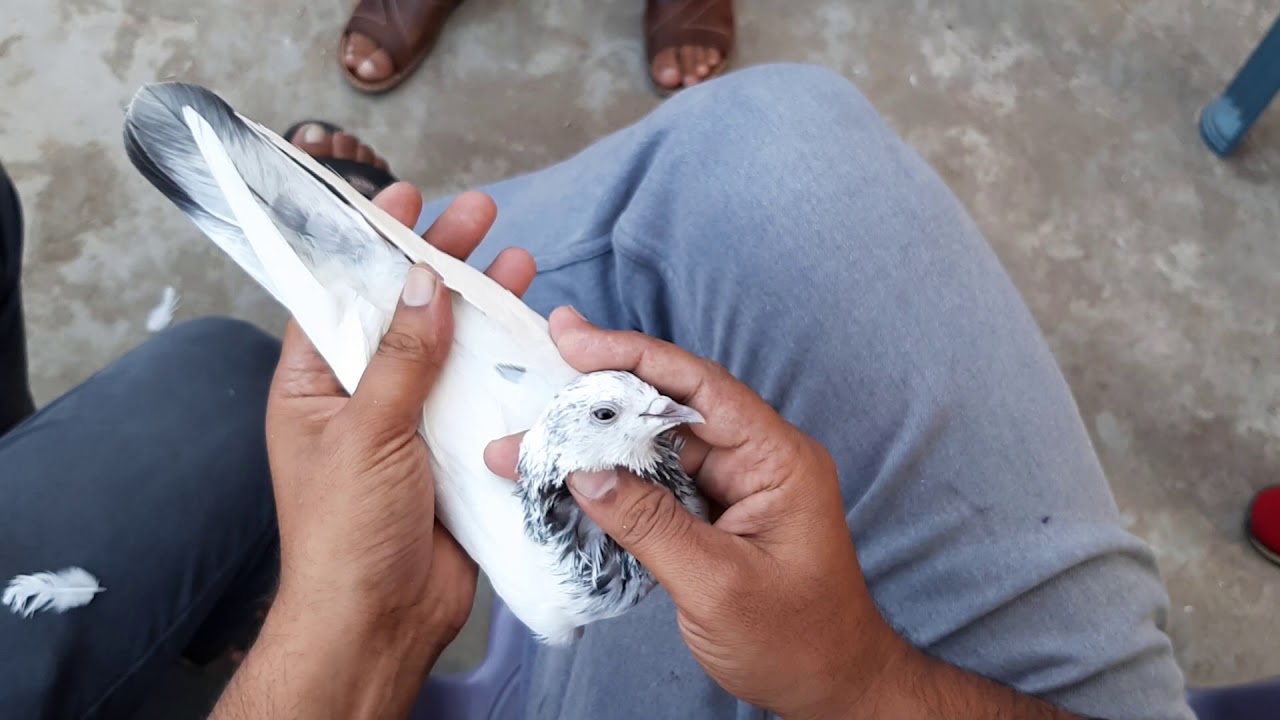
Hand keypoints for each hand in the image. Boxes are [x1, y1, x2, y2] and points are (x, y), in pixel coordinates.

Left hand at [263, 185, 533, 668]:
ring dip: (484, 306)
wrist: (381, 620)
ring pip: (452, 349)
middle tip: (482, 213)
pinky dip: (510, 363)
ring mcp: (413, 424)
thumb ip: (401, 357)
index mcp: (316, 386)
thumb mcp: (367, 433)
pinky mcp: (457, 451)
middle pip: (407, 312)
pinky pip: (484, 395)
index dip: (372, 244)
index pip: (342, 295)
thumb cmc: (348, 532)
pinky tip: (538, 330)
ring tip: (519, 257)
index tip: (405, 198)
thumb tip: (421, 280)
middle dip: (442, 262)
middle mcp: (364, 396)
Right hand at [484, 307, 907, 719]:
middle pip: (669, 408)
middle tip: (536, 368)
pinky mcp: (712, 514)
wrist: (831, 686)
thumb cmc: (797, 641)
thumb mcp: (718, 585)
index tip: (573, 339)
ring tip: (532, 436)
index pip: (699, 388)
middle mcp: (755, 460)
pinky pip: (655, 482)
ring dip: (596, 442)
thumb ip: (650, 525)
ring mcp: (733, 486)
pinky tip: (567, 475)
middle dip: (600, 395)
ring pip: (654, 445)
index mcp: (776, 459)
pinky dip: (611, 479)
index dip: (634, 357)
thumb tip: (585, 474)